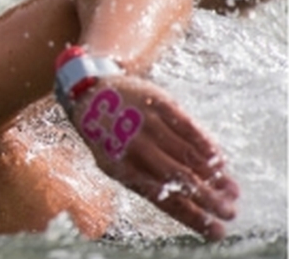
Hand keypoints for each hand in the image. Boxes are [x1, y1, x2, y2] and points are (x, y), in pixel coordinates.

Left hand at [69, 75, 238, 240]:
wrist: (89, 93)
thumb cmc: (108, 137)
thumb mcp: (117, 163)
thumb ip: (147, 182)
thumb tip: (186, 205)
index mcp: (121, 167)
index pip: (163, 199)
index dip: (192, 217)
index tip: (217, 231)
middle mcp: (134, 145)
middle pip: (178, 178)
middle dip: (208, 199)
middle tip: (231, 212)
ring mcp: (146, 122)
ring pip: (187, 153)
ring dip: (214, 176)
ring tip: (233, 192)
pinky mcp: (157, 102)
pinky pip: (187, 126)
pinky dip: (206, 144)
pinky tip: (221, 161)